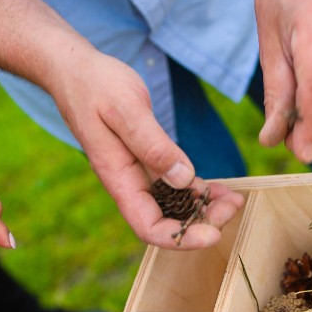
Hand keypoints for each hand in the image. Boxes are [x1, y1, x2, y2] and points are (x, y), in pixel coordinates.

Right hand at [0, 0, 243, 249]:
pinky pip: (177, 186)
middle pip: (168, 223)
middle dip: (203, 223)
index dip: (181, 239)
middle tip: (234, 206)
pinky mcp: (150, 162)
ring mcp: (140, 176)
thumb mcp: (125, 109)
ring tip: (235, 199)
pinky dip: (199, 190)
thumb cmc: (95, 86)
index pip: (149, 227)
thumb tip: (183, 178)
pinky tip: (220, 188)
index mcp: (119, 179)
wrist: (76, 71)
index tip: (213, 234)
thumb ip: (153, 144)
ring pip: (175, 207)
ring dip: (206, 209)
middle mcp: (130, 185)